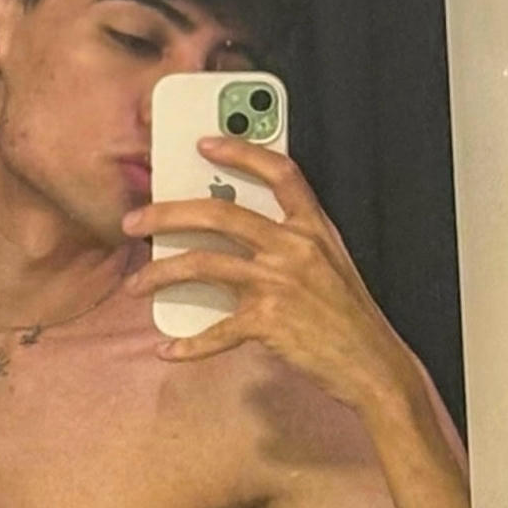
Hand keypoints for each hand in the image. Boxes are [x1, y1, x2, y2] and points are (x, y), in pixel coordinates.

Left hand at [122, 134, 414, 406]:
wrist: (373, 365)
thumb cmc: (347, 318)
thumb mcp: (329, 265)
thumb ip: (291, 243)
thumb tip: (234, 236)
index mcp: (313, 227)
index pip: (278, 172)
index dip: (240, 151)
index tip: (204, 143)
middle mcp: (295, 246)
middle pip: (219, 213)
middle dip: (167, 214)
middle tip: (134, 222)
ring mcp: (280, 282)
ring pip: (204, 264)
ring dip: (161, 273)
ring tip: (136, 284)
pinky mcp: (269, 322)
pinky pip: (215, 331)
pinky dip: (187, 344)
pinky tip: (167, 349)